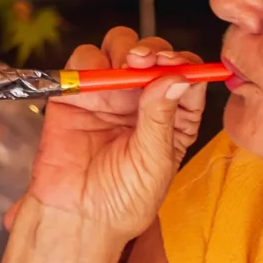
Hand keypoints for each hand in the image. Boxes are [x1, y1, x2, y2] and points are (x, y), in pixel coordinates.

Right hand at [20, 28, 207, 245]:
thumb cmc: (123, 201)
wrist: (77, 216)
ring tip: (124, 67)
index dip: (184, 64)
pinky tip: (94, 81)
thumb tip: (176, 78)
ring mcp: (109, 93)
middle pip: (154, 54)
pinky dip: (89, 61)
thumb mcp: (154, 163)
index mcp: (173, 118)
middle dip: (153, 51)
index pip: (187, 76)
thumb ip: (162, 118)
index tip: (176, 65)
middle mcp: (142, 100)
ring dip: (123, 48)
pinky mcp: (76, 92)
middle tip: (145, 62)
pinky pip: (83, 60)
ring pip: (119, 47)